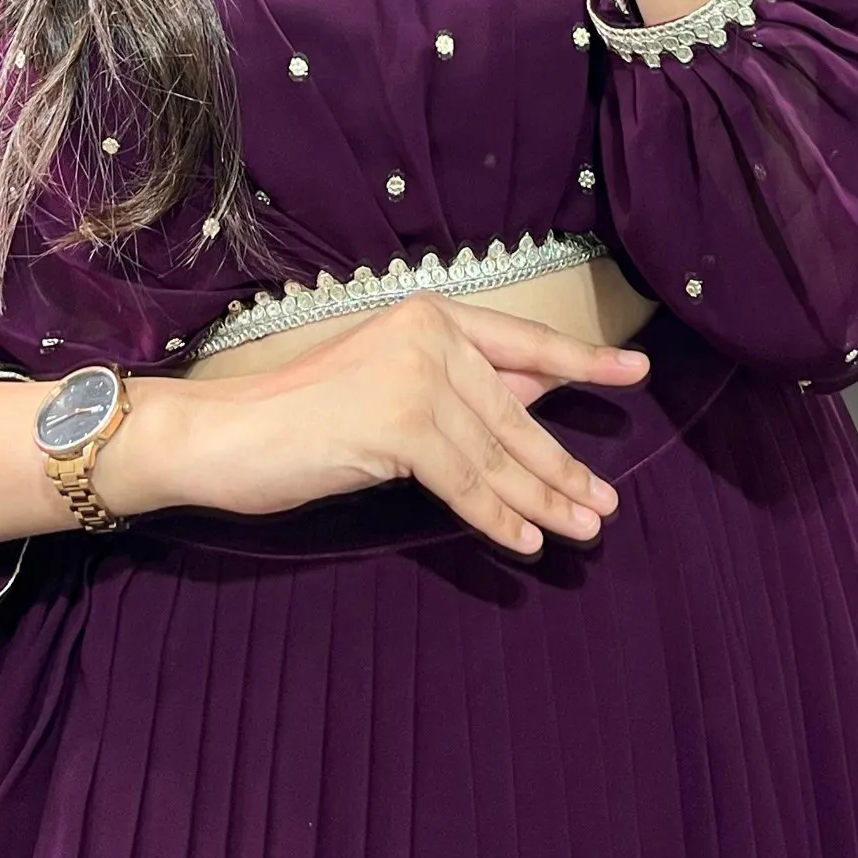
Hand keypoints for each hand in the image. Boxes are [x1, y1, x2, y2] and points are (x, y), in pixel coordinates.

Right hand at [180, 292, 647, 554]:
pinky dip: (499, 517)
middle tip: (605, 503)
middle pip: (514, 413)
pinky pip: (466, 483)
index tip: (635, 371)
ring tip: (583, 528)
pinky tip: (526, 542)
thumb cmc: (300, 417)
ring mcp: (414, 377)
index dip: (580, 362)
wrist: (223, 435)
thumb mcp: (387, 385)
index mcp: (427, 315)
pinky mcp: (399, 425)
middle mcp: (427, 335)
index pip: (521, 342)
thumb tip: (531, 407)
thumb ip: (455, 388)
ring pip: (498, 454)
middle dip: (561, 465)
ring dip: (544, 498)